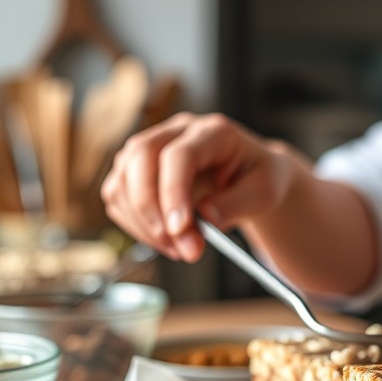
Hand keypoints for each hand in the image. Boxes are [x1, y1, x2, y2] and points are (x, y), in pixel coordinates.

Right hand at [101, 112, 298, 262]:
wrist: (250, 176)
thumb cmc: (258, 178)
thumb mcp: (263, 192)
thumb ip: (237, 204)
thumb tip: (205, 218)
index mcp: (213, 131)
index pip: (180, 155)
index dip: (174, 192)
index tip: (180, 229)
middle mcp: (176, 132)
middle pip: (140, 158)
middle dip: (151, 210)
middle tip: (177, 247)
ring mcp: (151, 147)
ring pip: (123, 180)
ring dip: (142, 223)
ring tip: (178, 249)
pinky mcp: (135, 168)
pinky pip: (118, 196)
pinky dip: (134, 224)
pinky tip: (164, 240)